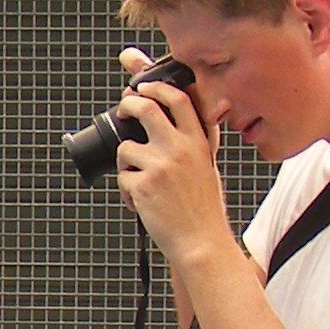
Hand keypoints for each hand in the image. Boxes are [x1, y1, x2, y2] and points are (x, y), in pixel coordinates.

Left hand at [110, 52, 234, 259]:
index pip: (179, 99)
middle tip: (125, 111)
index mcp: (198, 142)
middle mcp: (180, 149)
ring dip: (125, 164)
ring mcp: (161, 165)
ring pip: (126, 147)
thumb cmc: (203, 209)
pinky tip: (140, 203)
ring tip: (139, 182)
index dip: (157, 88)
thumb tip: (171, 121)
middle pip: (146, 108)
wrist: (201, 242)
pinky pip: (122, 178)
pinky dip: (126, 192)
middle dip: (129, 105)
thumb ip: (193, 142)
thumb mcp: (207, 167)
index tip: (143, 87)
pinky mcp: (143, 185)